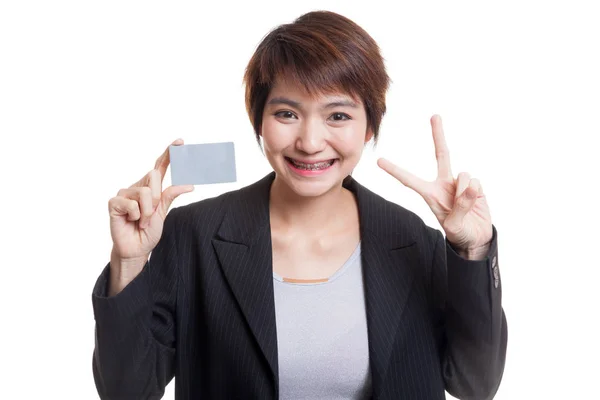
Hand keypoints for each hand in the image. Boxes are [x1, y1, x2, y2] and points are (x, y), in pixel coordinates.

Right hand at [108, 139, 193, 262]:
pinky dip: (136, 216)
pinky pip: (132, 204)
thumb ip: (170, 196)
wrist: (136, 248)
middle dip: (156, 199)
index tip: (179, 142)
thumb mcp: (163, 212)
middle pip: (153, 176)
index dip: (169, 153)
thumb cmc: (148, 230)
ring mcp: (124, 193)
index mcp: (150, 187)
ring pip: (144, 192)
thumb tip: (189, 185)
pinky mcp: (114, 202)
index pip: (160, 166)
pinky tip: (130, 220)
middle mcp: (137, 186)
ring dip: (147, 212)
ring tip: (141, 221)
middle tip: (151, 215)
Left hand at [377, 115, 492, 251]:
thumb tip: (470, 186)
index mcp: (430, 194)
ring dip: (465, 192)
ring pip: (463, 176)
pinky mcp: (475, 184)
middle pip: (441, 154)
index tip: (379, 161)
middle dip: (438, 135)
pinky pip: (476, 182)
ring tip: (465, 207)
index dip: (395, 170)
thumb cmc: (460, 233)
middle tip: (434, 115)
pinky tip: (475, 202)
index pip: (409, 180)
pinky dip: (476, 193)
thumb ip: (460, 207)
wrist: (477, 237)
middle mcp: (443, 183)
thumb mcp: (455, 226)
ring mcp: (460, 182)